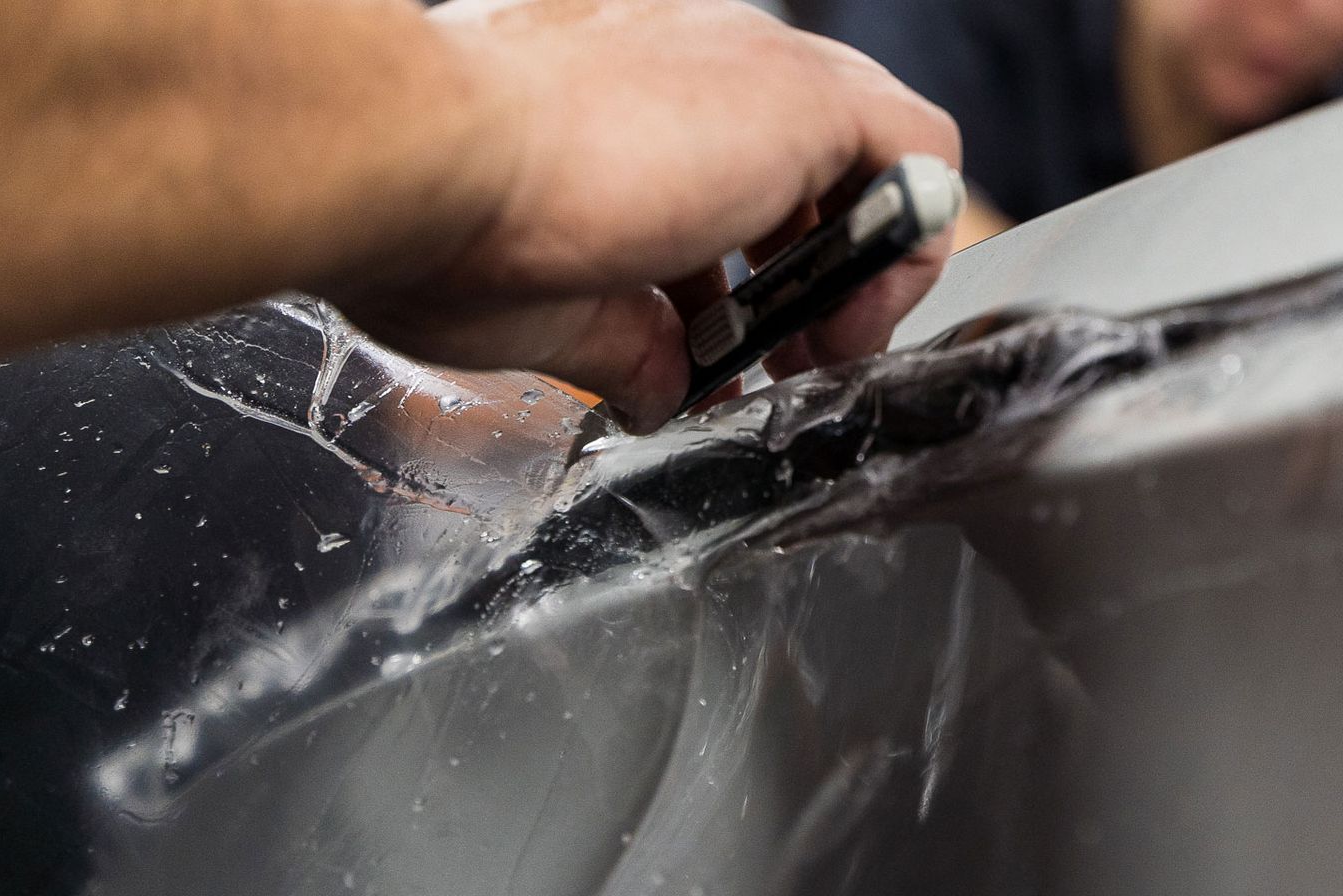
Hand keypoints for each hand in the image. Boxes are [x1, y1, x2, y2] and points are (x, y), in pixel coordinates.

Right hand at [323, 0, 960, 431]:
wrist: (422, 163)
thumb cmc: (439, 223)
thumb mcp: (546, 308)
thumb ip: (623, 343)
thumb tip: (655, 391)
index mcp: (609, 90)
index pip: (713, 168)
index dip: (738, 272)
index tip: (718, 350)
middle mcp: (684, 57)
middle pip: (799, 160)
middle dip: (804, 276)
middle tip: (781, 363)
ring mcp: (745, 61)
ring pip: (862, 153)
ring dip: (852, 272)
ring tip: (814, 357)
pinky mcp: (803, 92)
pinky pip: (920, 155)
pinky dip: (908, 249)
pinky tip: (849, 325)